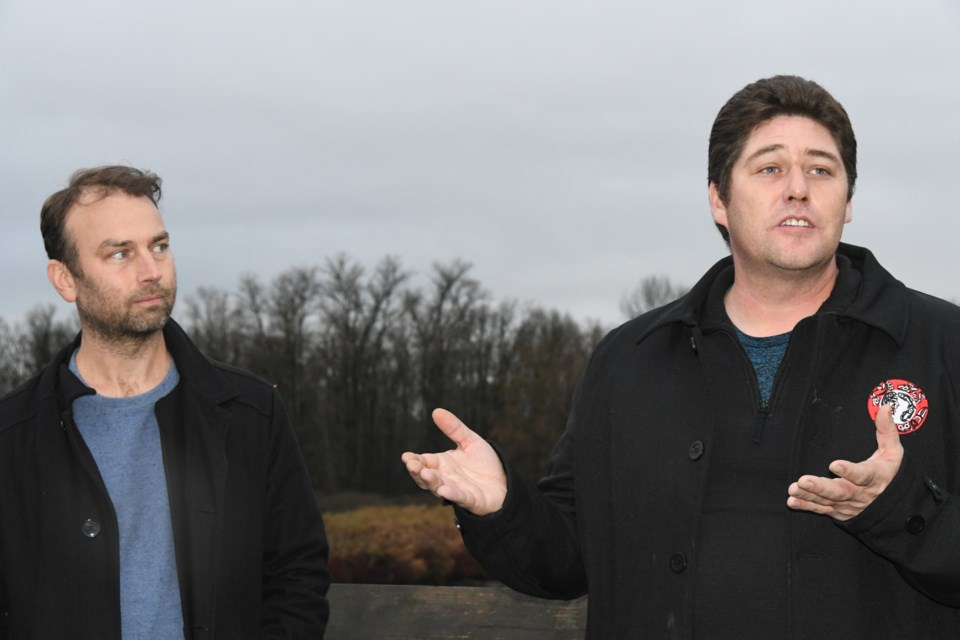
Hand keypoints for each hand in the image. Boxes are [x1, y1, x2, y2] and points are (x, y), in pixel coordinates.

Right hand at [401, 408, 507, 515]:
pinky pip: (460, 498)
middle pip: (427, 476)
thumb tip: (436, 411)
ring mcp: (457, 490)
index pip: (424, 461)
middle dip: (418, 471)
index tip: (406, 456)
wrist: (504, 483)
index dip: (414, 460)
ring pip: (440, 487)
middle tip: (412, 465)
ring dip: (432, 482)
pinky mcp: (471, 500)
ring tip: (426, 474)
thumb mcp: (470, 441)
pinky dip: (452, 495)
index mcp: (442, 464)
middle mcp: (446, 478)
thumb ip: (454, 428)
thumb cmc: (484, 464)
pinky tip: (445, 490)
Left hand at [787, 405, 903, 520]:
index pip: (863, 475)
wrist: (894, 505)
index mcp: (875, 477)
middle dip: (822, 487)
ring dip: (810, 495)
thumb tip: (885, 407)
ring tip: (794, 488)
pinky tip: (792, 501)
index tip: (833, 464)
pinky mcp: (839, 511)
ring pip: (828, 501)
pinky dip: (806, 506)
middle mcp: (861, 494)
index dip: (849, 471)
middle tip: (804, 480)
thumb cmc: (889, 472)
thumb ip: (887, 430)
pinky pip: (821, 510)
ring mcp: (849, 504)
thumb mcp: (893, 452)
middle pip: (842, 491)